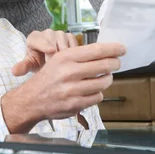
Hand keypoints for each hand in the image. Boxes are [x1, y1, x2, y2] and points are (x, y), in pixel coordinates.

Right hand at [1, 42, 125, 133]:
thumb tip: (106, 52)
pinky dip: (98, 93)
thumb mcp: (58, 60)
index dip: (113, 49)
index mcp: (65, 57)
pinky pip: (98, 97)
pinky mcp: (76, 104)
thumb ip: (79, 56)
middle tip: (116, 63)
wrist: (32, 100)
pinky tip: (92, 90)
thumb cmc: (48, 78)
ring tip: (104, 77)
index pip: (97, 50)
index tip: (122, 49)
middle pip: (104, 65)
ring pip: (104, 82)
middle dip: (115, 64)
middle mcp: (69, 72)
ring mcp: (73, 90)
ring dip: (107, 79)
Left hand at [12, 30, 77, 76]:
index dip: (46, 45)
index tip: (52, 51)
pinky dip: (75, 53)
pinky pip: (74, 44)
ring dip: (66, 54)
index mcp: (34, 37)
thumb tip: (14, 71)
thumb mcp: (30, 65)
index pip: (40, 39)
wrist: (48, 60)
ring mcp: (60, 33)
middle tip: (57, 67)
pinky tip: (72, 62)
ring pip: (65, 43)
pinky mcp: (70, 36)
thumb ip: (23, 67)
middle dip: (56, 54)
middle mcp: (47, 33)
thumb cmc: (37, 62)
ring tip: (64, 66)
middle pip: (54, 41)